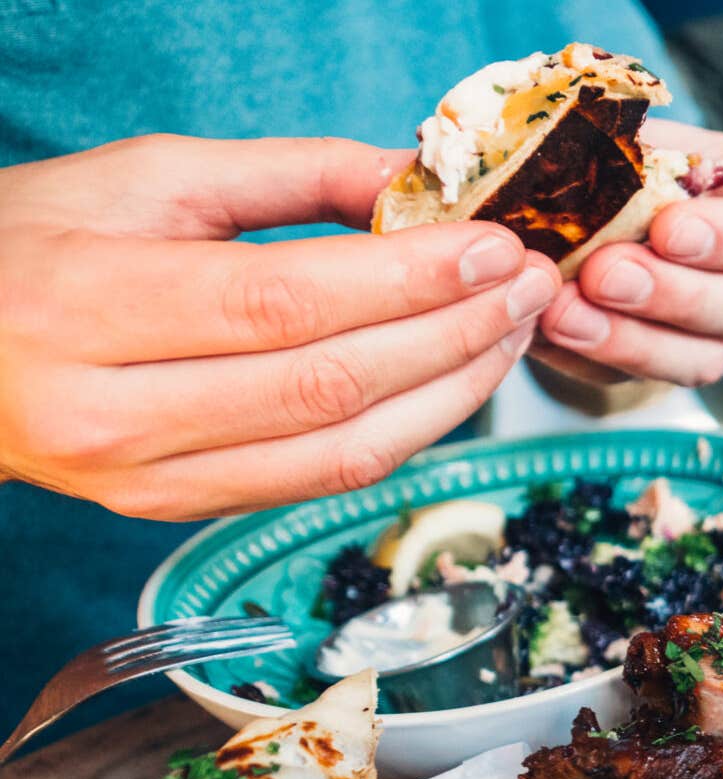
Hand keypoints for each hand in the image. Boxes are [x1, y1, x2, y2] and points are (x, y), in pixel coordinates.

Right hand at [0, 135, 556, 520]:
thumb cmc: (35, 241)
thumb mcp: (147, 177)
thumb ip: (292, 177)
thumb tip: (420, 182)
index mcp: (88, 303)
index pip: (285, 302)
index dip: (408, 280)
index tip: (493, 248)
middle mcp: (110, 409)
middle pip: (328, 385)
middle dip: (453, 334)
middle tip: (528, 287)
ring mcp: (141, 477)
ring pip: (340, 453)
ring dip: (451, 394)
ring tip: (510, 332)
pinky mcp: (171, 511)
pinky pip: (319, 482)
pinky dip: (402, 434)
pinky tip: (451, 384)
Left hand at [535, 120, 722, 386]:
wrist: (587, 220)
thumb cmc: (619, 165)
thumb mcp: (624, 140)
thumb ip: (616, 147)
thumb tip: (574, 144)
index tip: (666, 230)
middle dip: (672, 294)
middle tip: (604, 275)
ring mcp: (717, 331)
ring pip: (703, 358)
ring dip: (632, 341)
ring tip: (564, 315)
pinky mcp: (669, 366)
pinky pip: (644, 380)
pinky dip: (595, 360)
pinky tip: (549, 335)